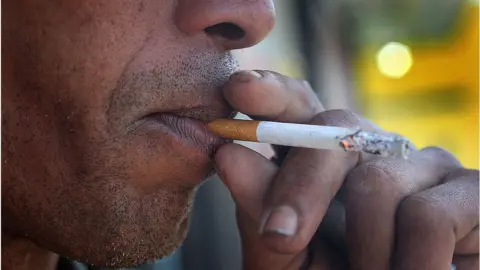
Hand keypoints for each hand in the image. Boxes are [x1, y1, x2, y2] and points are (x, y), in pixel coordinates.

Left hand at [214, 70, 478, 269]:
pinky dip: (409, 265)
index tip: (240, 88)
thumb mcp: (288, 256)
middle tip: (279, 236)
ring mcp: (424, 164)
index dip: (272, 93)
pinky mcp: (472, 190)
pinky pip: (426, 216)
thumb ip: (260, 210)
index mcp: (326, 157)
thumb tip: (230, 155)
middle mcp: (374, 149)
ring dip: (363, 251)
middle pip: (332, 131)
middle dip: (300, 190)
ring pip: (376, 183)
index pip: (298, 106)